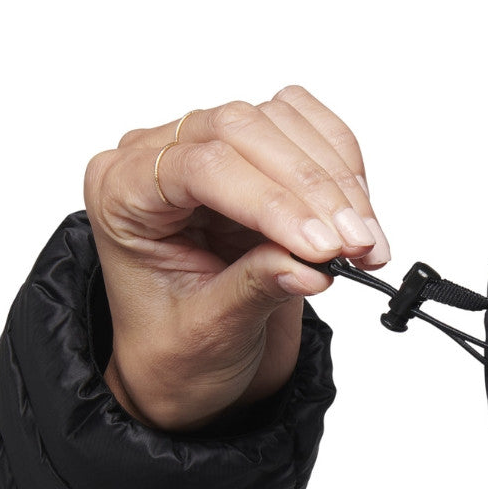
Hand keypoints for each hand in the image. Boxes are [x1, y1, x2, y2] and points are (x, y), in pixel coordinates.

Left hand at [83, 85, 390, 432]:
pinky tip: (358, 216)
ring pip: (284, 121)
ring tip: (365, 245)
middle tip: (355, 245)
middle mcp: (159, 157)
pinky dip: (344, 167)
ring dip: (338, 181)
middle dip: (311, 188)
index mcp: (122, 193)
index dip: (271, 200)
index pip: (202, 165)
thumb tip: (311, 264)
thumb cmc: (174, 351)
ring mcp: (210, 146)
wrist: (186, 366)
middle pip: (243, 128)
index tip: (322, 247)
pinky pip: (309, 129)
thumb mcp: (207, 333)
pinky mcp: (257, 154)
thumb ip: (254, 289)